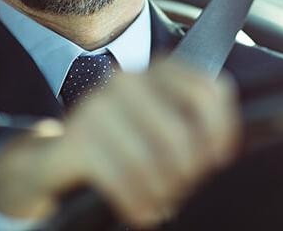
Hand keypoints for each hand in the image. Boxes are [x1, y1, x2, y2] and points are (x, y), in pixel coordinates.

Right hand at [0, 59, 241, 227]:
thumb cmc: (126, 141)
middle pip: (181, 133)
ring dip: (163, 193)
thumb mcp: (162, 120)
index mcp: (157, 70)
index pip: (208, 92)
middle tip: (183, 187)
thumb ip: (194, 121)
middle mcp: (128, 81)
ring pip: (151, 161)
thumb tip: (220, 150)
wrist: (61, 156)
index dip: (221, 132)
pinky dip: (138, 204)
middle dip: (188, 172)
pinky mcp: (77, 139)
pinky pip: (122, 180)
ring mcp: (98, 107)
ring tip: (163, 202)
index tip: (217, 159)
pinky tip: (142, 212)